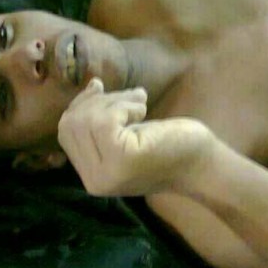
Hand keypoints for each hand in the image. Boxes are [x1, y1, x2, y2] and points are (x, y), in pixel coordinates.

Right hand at [58, 78, 215, 196]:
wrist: (201, 165)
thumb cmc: (167, 147)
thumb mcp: (126, 136)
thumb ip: (102, 122)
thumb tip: (92, 86)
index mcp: (91, 178)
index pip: (65, 132)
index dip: (79, 105)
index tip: (100, 89)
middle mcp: (93, 182)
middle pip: (71, 124)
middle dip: (97, 101)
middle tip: (127, 98)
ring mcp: (107, 173)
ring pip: (87, 119)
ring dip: (114, 101)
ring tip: (138, 103)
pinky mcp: (123, 159)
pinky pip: (106, 119)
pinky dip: (123, 105)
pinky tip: (142, 110)